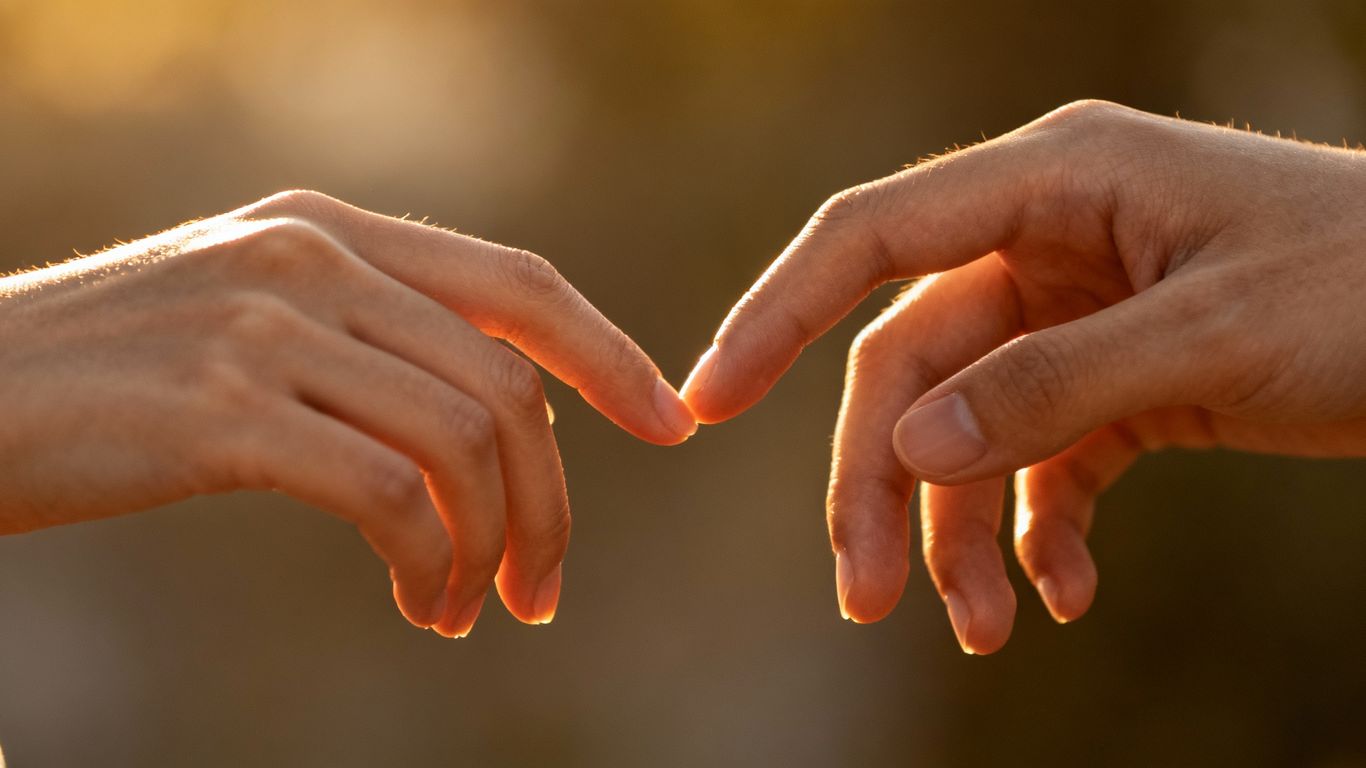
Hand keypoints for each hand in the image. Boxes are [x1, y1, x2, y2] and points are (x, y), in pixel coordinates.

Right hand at [0, 190, 696, 636]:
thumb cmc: (114, 379)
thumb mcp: (253, 321)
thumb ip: (375, 341)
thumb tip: (505, 411)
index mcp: (330, 231)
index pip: (518, 283)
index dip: (610, 355)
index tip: (670, 422)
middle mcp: (309, 260)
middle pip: (506, 384)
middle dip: (552, 498)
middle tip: (542, 588)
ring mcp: (264, 328)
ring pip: (462, 441)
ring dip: (492, 543)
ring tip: (468, 609)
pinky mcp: (221, 410)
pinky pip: (388, 494)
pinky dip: (428, 561)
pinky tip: (419, 602)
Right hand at [681, 100, 1365, 652]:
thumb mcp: (1214, 335)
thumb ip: (1052, 386)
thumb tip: (906, 451)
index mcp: (1054, 182)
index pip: (872, 241)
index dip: (774, 316)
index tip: (705, 403)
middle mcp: (1047, 239)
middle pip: (911, 364)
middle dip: (883, 484)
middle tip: (868, 601)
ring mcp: (1078, 308)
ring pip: (968, 425)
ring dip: (961, 529)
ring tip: (981, 630)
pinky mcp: (1119, 375)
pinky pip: (1042, 457)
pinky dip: (1041, 530)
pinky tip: (1068, 593)